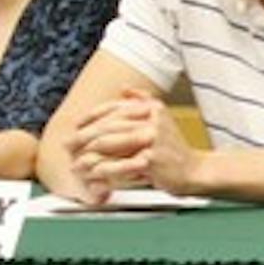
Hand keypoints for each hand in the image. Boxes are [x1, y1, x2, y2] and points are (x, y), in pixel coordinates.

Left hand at [66, 90, 205, 201]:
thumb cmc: (175, 149)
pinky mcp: (151, 160)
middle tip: (67, 146)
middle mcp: (151, 120)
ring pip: (109, 145)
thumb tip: (124, 88)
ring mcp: (151, 139)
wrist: (196, 170)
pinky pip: (119, 165)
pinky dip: (102, 172)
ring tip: (76, 164)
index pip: (113, 108)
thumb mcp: (162, 118)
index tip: (76, 127)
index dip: (91, 117)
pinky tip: (92, 176)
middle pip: (107, 126)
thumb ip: (143, 101)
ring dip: (88, 156)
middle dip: (83, 137)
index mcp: (151, 108)